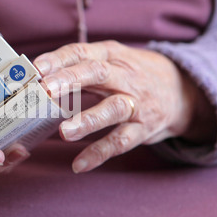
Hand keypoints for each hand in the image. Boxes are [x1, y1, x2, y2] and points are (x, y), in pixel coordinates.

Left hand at [33, 41, 216, 172]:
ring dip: (88, 120)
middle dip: (70, 80)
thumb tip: (37, 78)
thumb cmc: (132, 75)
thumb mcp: (111, 61)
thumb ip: (79, 67)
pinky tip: (79, 165)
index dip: (59, 59)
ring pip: (113, 109)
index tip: (36, 68)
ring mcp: (136, 103)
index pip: (82, 52)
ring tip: (63, 133)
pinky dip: (99, 153)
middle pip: (97, 73)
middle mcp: (125, 76)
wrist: (180, 91)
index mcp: (111, 56)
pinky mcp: (143, 128)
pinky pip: (121, 141)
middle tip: (46, 90)